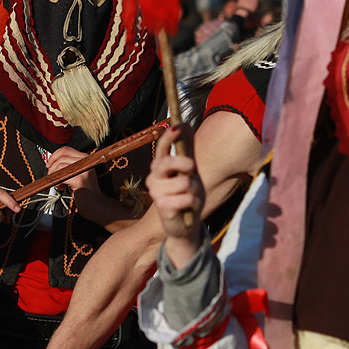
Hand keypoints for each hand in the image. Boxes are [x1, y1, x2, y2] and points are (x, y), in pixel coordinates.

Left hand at [45, 147, 96, 192]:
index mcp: (85, 157)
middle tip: (52, 177)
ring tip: (59, 185)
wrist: (95, 204)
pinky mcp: (79, 178)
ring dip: (54, 176)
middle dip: (52, 168)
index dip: (54, 156)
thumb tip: (53, 161)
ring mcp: (83, 169)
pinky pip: (60, 175)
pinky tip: (61, 187)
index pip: (66, 149)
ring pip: (59, 165)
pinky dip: (57, 182)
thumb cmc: (84, 191)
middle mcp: (86, 160)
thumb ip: (68, 165)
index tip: (49, 164)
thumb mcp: (77, 173)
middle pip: (61, 157)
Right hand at [148, 126, 203, 267]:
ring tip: (191, 197)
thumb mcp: (190, 171)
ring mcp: (156, 194)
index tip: (178, 127)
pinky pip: (188, 198)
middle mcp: (153, 179)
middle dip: (186, 163)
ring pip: (184, 182)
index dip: (168, 137)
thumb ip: (186, 149)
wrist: (185, 225)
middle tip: (193, 170)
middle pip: (168, 162)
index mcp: (159, 168)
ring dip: (195, 190)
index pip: (161, 148)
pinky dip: (195, 202)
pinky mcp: (163, 208)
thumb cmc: (187, 195)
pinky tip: (189, 208)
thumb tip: (185, 123)